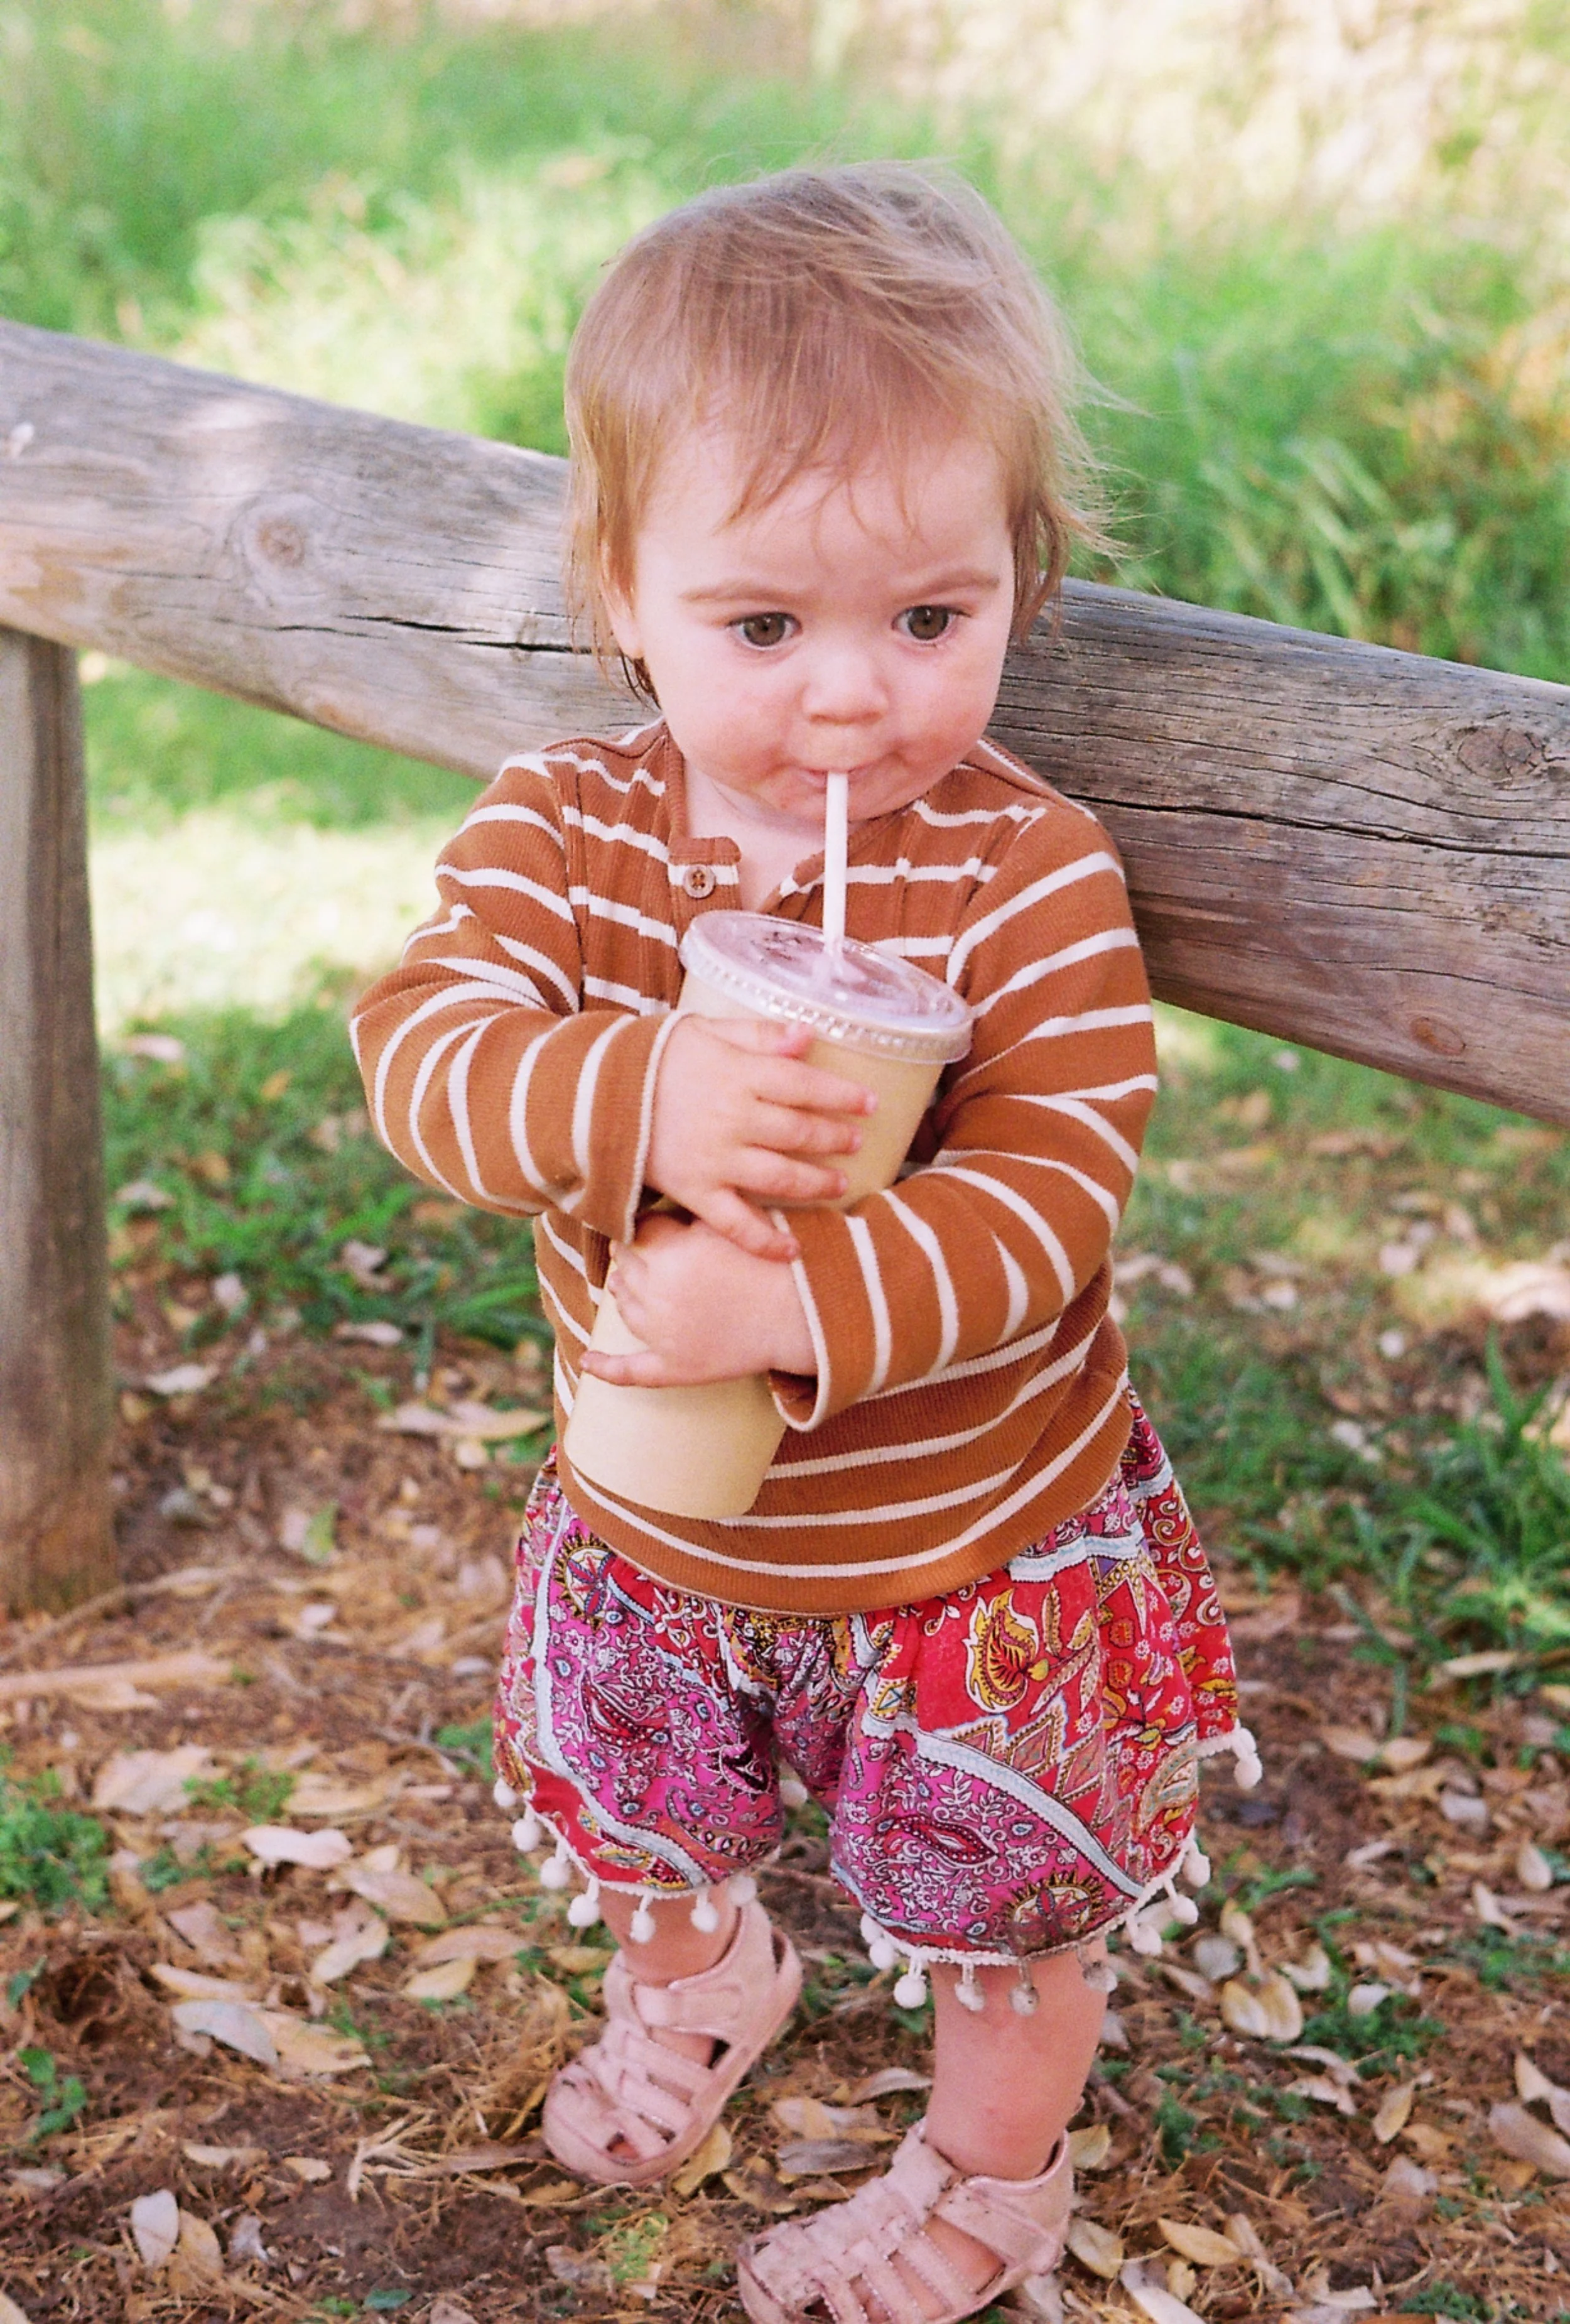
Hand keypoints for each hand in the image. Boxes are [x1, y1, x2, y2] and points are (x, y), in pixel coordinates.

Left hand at [580, 1213, 815, 1385]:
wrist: (804, 1315)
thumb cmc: (772, 1263)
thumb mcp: (730, 1226)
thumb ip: (690, 1215)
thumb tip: (652, 1209)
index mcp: (671, 1254)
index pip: (638, 1231)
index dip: (648, 1226)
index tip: (658, 1225)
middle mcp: (659, 1293)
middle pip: (625, 1264)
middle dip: (635, 1253)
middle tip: (654, 1249)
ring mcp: (662, 1333)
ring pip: (623, 1302)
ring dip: (626, 1288)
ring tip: (646, 1280)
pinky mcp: (673, 1367)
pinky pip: (630, 1371)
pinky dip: (605, 1368)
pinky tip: (588, 1361)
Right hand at [645, 1015, 874, 1261]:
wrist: (591, 1096)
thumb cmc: (652, 1059)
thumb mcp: (704, 1031)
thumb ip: (757, 1034)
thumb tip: (807, 1035)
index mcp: (737, 1073)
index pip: (803, 1084)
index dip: (841, 1095)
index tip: (868, 1103)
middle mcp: (732, 1118)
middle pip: (799, 1131)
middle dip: (835, 1138)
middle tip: (856, 1142)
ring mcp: (714, 1159)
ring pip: (780, 1177)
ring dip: (816, 1183)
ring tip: (839, 1184)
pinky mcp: (694, 1192)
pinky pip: (736, 1223)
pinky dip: (766, 1240)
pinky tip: (793, 1249)